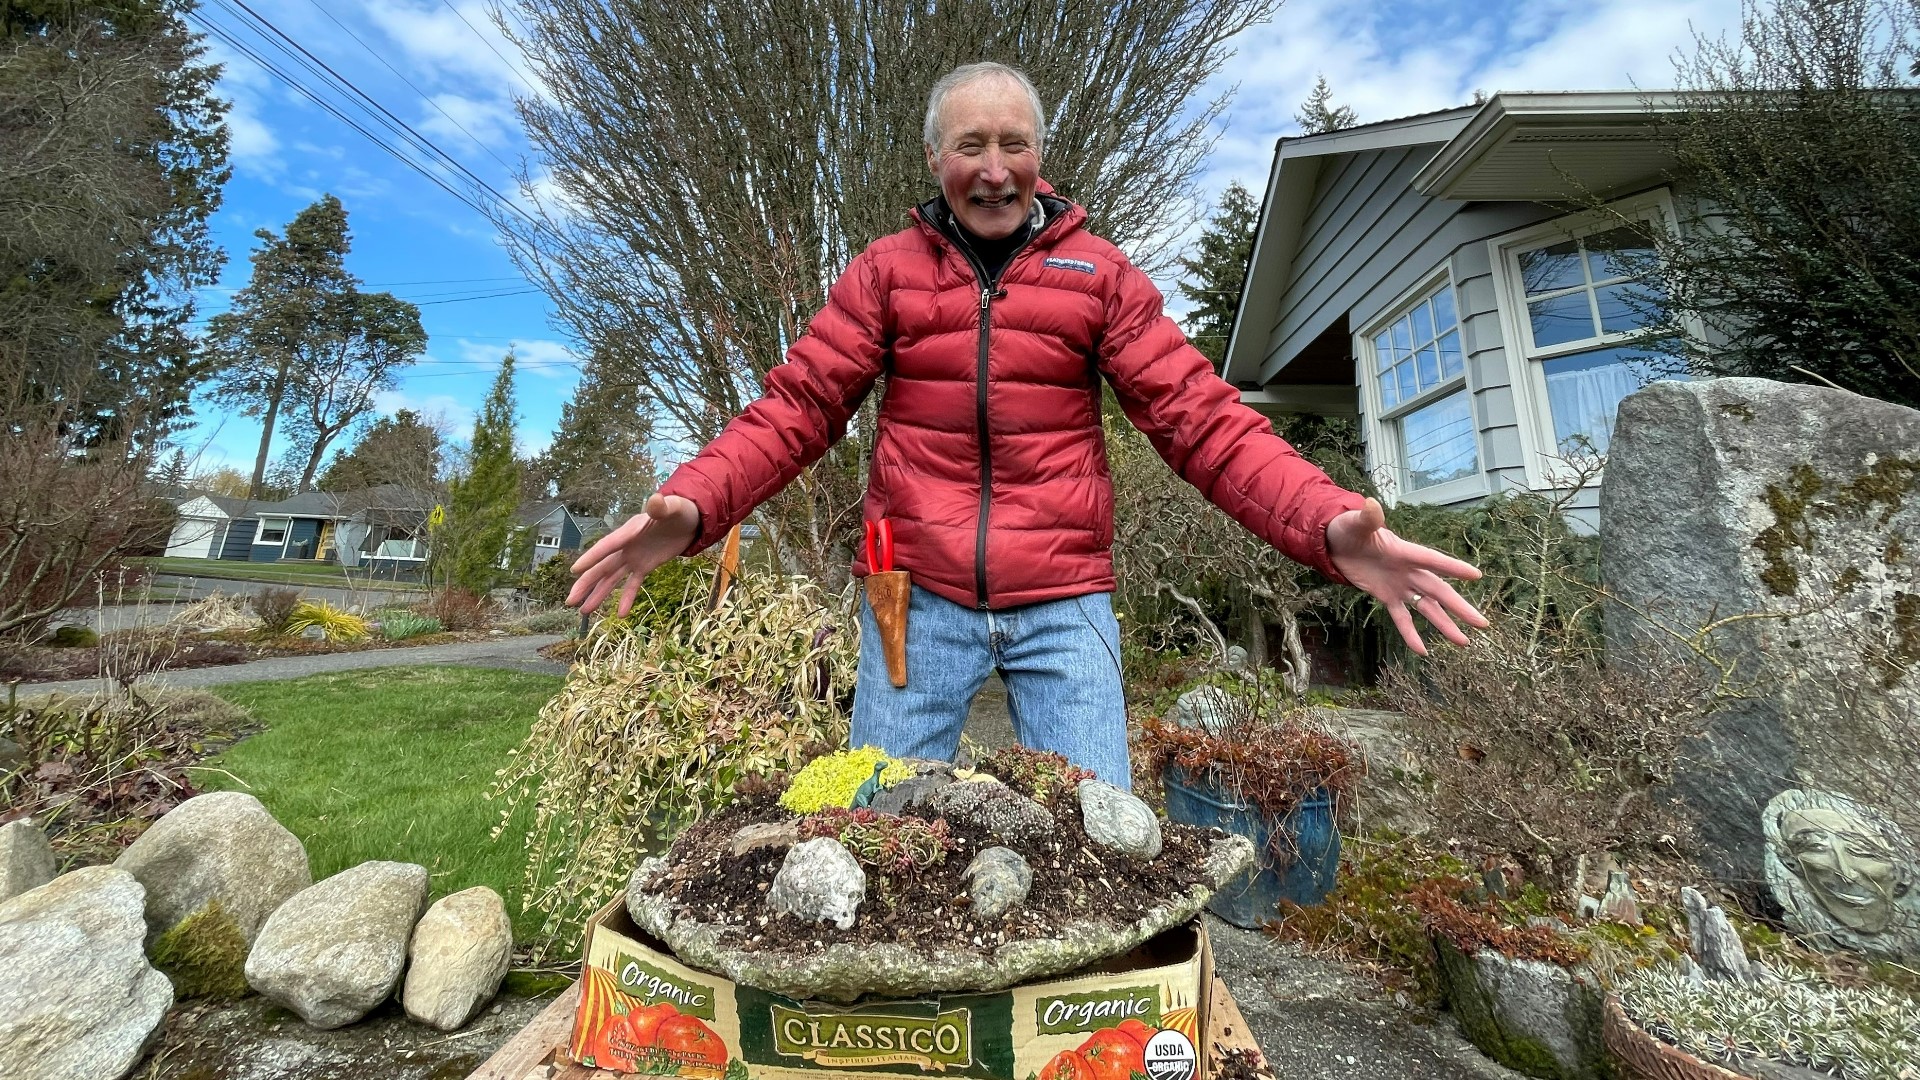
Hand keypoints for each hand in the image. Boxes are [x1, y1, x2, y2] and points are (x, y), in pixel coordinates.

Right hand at [566, 492, 701, 616]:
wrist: (689, 520)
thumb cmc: (679, 510)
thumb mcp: (673, 507)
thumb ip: (662, 507)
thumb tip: (654, 500)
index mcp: (629, 532)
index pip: (607, 546)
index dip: (591, 558)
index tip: (575, 570)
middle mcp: (626, 546)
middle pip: (602, 567)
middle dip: (586, 583)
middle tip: (570, 600)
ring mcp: (633, 558)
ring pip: (611, 578)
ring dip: (598, 594)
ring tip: (584, 611)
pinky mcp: (645, 566)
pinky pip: (633, 584)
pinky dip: (627, 598)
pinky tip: (621, 615)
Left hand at [1325, 497, 1489, 654]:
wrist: (1334, 544)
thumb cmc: (1348, 528)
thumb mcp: (1355, 523)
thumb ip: (1367, 518)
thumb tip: (1370, 504)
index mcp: (1405, 551)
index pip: (1433, 561)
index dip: (1453, 568)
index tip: (1476, 576)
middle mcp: (1408, 570)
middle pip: (1439, 591)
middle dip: (1460, 607)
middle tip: (1482, 624)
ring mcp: (1400, 585)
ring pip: (1427, 608)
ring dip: (1444, 624)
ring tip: (1463, 642)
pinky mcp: (1386, 597)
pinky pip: (1402, 618)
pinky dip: (1410, 634)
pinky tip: (1423, 651)